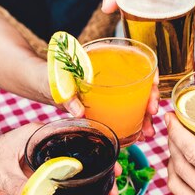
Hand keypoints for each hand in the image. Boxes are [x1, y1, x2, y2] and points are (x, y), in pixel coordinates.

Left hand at [0, 124, 121, 194]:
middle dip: (101, 163)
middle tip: (118, 176)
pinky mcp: (38, 172)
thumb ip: (20, 187)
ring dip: (91, 176)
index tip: (112, 156)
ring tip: (110, 190)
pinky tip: (89, 194)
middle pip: (79, 151)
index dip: (96, 144)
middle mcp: (43, 143)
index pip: (73, 133)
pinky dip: (77, 185)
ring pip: (74, 165)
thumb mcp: (1, 175)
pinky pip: (63, 177)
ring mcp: (42, 158)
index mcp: (37, 133)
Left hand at [38, 63, 158, 138]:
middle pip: (140, 84)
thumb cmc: (48, 75)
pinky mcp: (107, 104)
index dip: (149, 72)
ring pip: (136, 101)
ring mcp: (111, 90)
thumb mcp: (55, 81)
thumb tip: (79, 111)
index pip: (136, 60)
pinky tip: (139, 135)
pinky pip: (126, 113)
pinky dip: (134, 124)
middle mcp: (112, 73)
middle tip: (152, 113)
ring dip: (145, 117)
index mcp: (103, 59)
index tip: (153, 85)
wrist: (41, 84)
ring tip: (148, 133)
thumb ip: (66, 94)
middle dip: (151, 100)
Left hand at [165, 109, 194, 194]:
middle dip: (172, 143)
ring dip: (172, 163)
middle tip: (173, 128)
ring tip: (176, 149)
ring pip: (176, 184)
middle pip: (179, 167)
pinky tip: (191, 171)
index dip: (178, 133)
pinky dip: (185, 182)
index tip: (171, 118)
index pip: (193, 153)